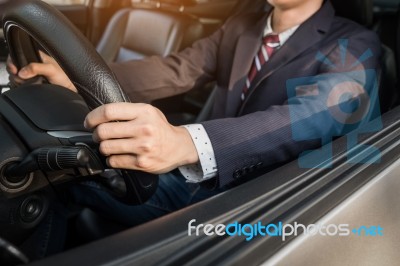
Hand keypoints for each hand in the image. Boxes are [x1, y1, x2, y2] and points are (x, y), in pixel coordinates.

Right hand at [6, 51, 76, 91]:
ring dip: (19, 81)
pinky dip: (22, 86)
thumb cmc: (66, 77)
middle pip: (16, 67)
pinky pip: (22, 84)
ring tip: (28, 83)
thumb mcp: (51, 70)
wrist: (71, 90)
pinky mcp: (33, 84)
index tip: (14, 69)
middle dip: (16, 73)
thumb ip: (36, 68)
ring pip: (18, 77)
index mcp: (37, 57)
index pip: (19, 55)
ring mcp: (33, 75)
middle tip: (23, 78)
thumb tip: (22, 72)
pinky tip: (28, 87)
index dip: (14, 61)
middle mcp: (34, 65)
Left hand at [84, 103, 198, 173]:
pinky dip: (112, 159)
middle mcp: (144, 128)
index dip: (93, 117)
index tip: (89, 122)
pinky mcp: (142, 163)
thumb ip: (128, 111)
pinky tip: (118, 156)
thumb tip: (100, 115)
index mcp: (144, 112)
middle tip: (99, 136)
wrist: (179, 147)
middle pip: (104, 131)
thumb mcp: (148, 112)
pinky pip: (114, 161)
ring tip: (110, 146)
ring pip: (106, 147)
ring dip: (104, 147)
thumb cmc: (159, 128)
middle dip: (97, 134)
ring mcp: (143, 147)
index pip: (109, 111)